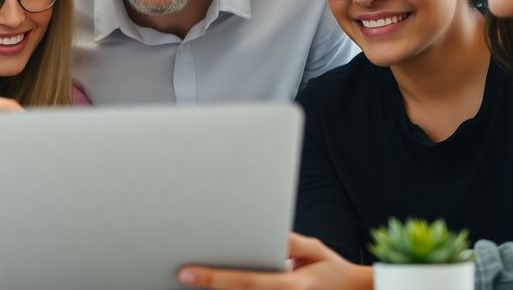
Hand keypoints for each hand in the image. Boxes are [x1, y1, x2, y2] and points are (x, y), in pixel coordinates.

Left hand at [176, 233, 372, 289]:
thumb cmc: (332, 270)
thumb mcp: (312, 249)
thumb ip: (285, 240)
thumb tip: (255, 229)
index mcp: (291, 286)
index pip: (243, 282)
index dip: (212, 278)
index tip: (185, 273)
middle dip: (209, 285)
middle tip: (180, 276)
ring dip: (218, 289)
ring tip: (192, 281)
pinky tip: (215, 285)